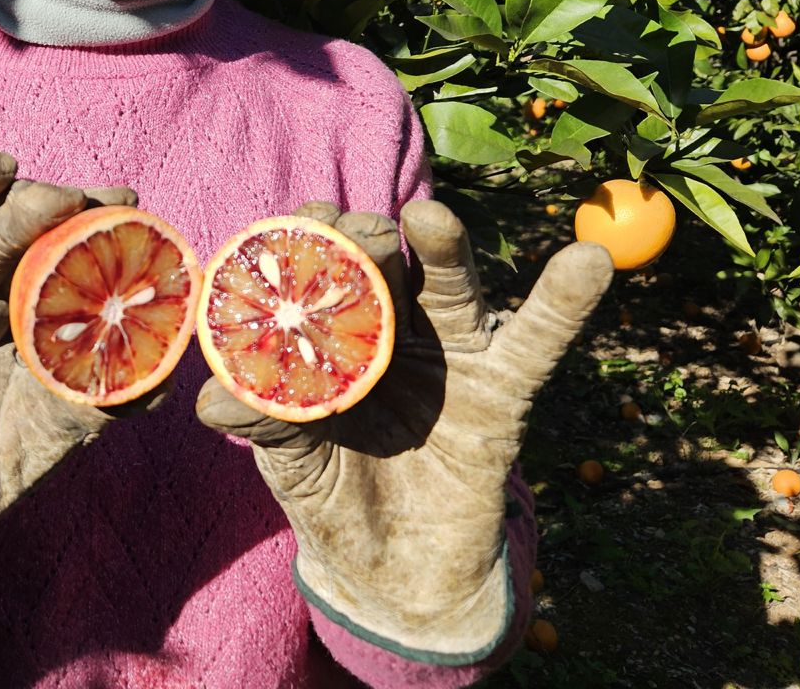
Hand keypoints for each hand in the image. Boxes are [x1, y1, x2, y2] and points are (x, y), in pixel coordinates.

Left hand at [196, 200, 612, 658]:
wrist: (399, 579)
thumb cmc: (336, 499)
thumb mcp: (294, 464)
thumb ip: (264, 424)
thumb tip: (211, 403)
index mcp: (330, 332)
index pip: (316, 266)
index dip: (302, 244)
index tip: (287, 234)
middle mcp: (391, 324)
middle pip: (381, 260)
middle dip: (364, 238)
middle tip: (351, 233)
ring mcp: (450, 350)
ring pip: (450, 284)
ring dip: (444, 247)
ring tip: (429, 220)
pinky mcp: (502, 389)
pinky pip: (536, 339)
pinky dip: (564, 301)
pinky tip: (589, 263)